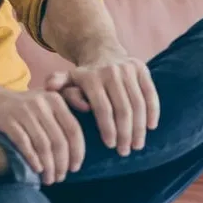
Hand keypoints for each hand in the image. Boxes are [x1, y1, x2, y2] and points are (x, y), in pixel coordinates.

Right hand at [0, 88, 85, 185]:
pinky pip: (24, 143)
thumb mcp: (43, 104)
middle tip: (60, 178)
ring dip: (48, 166)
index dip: (77, 152)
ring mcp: (23, 111)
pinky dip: (33, 159)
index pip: (73, 129)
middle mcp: (41, 103)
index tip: (75, 168)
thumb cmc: (20, 107)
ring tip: (49, 179)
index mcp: (54, 99)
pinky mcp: (7, 120)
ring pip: (43, 144)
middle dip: (61, 164)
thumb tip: (79, 145)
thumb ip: (62, 117)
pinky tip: (37, 169)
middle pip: (59, 140)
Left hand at [45, 50, 159, 156]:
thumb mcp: (67, 78)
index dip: (108, 129)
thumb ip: (57, 84)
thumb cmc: (83, 75)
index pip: (102, 109)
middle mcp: (111, 72)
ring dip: (140, 127)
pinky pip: (150, 94)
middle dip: (125, 134)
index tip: (110, 146)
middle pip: (122, 109)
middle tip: (125, 151)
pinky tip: (151, 128)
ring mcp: (128, 70)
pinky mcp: (142, 70)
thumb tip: (49, 88)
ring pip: (138, 104)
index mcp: (91, 77)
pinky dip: (153, 112)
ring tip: (137, 144)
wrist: (102, 51)